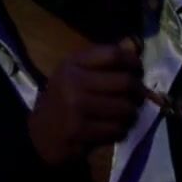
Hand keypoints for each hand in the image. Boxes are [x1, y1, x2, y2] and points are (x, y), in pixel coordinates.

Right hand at [27, 37, 144, 166]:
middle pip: (125, 82)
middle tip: (139, 96)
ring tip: (126, 114)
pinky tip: (113, 129)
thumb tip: (136, 46)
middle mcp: (73, 82)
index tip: (138, 70)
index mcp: (72, 64)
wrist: (41, 135)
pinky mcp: (80, 131)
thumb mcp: (77, 73)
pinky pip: (117, 129)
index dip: (133, 61)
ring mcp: (76, 108)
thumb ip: (105, 60)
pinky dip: (121, 130)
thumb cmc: (65, 100)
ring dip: (131, 113)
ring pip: (125, 108)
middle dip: (138, 91)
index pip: (113, 55)